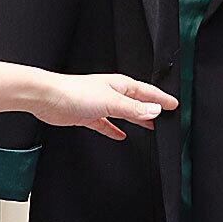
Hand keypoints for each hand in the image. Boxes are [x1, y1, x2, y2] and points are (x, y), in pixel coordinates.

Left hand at [27, 72, 178, 139]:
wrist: (48, 98)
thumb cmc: (75, 92)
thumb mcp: (111, 101)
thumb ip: (134, 108)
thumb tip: (155, 110)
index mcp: (120, 85)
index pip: (148, 93)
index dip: (162, 99)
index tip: (174, 105)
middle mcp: (112, 93)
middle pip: (138, 102)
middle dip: (152, 109)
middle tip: (167, 117)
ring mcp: (100, 105)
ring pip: (125, 113)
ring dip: (137, 119)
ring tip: (150, 127)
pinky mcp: (89, 116)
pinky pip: (107, 124)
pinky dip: (115, 130)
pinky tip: (120, 136)